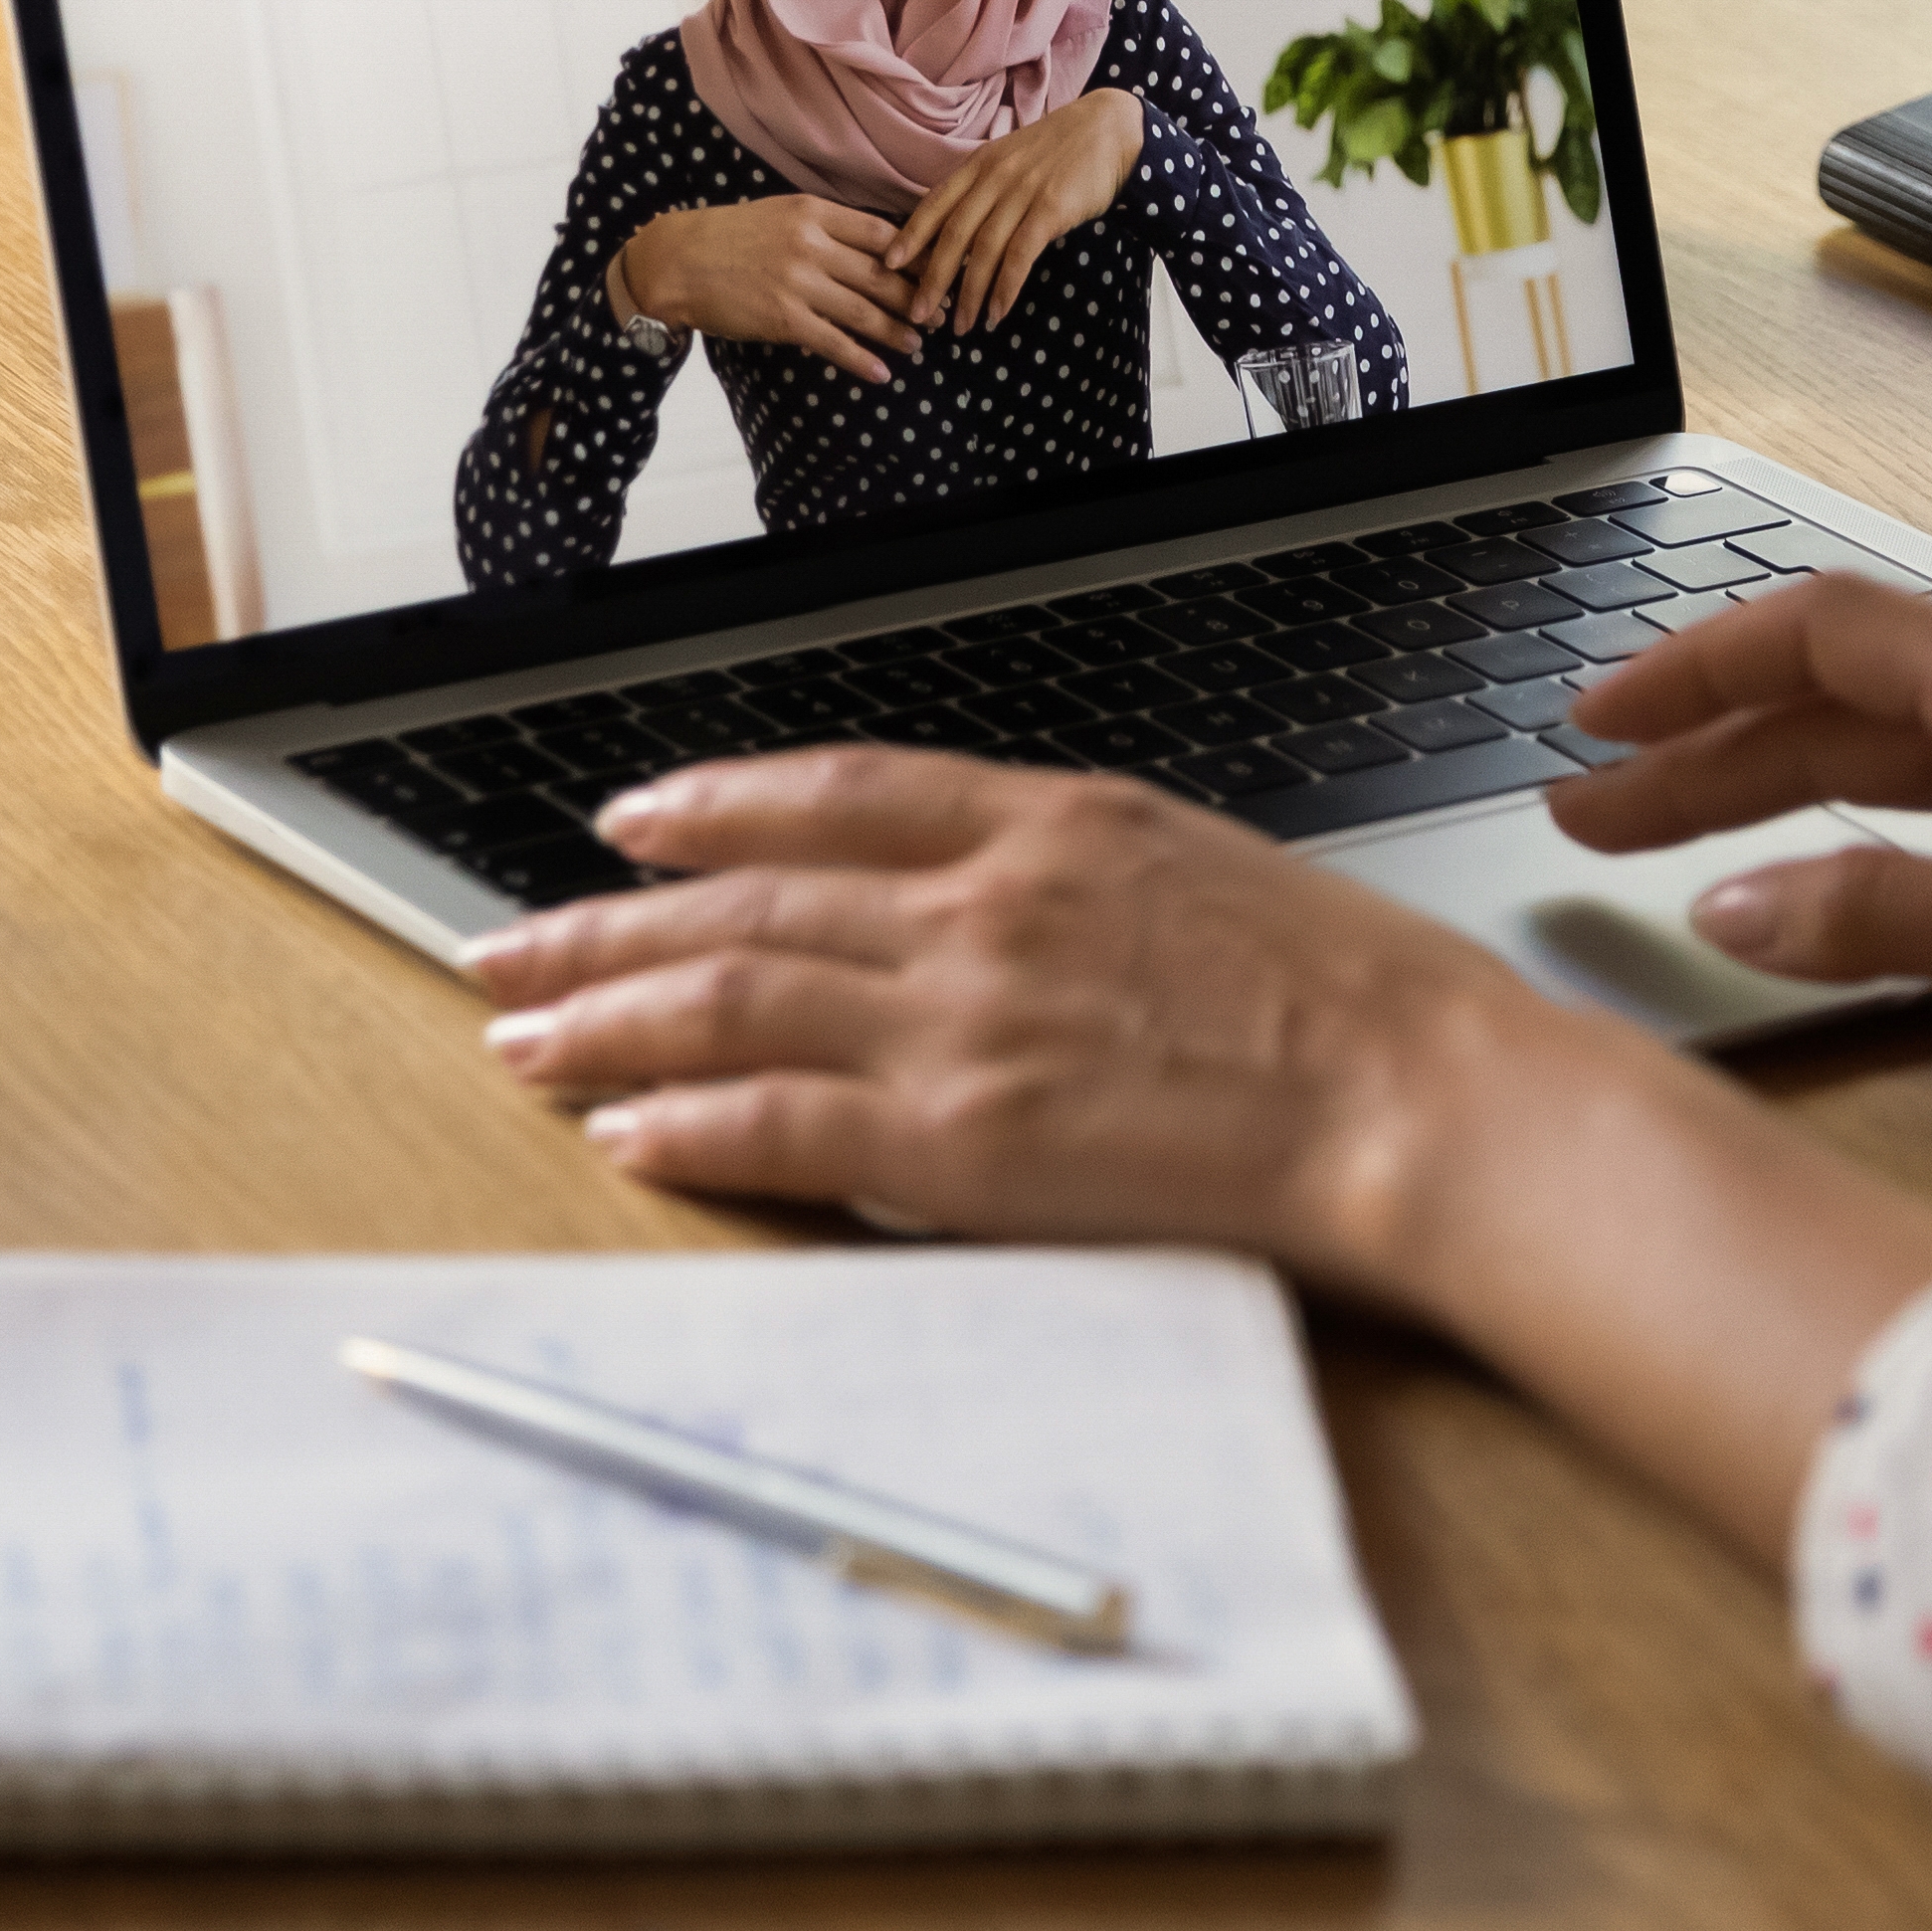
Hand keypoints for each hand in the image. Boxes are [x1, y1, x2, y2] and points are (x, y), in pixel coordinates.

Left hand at [473, 743, 1931, 1564]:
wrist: (1423, 1094)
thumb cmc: (1349, 998)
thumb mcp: (1198, 867)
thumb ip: (1066, 873)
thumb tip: (973, 903)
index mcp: (1047, 821)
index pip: (829, 793)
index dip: (711, 805)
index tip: (629, 821)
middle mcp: (983, 903)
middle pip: (745, 902)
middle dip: (607, 927)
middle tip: (509, 950)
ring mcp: (966, 1018)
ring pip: (733, 999)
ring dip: (610, 1017)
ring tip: (523, 1038)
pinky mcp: (966, 1138)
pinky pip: (783, 1124)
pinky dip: (690, 1124)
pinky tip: (622, 1132)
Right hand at [616, 196, 919, 380]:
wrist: (676, 262)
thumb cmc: (728, 237)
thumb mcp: (779, 213)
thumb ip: (824, 226)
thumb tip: (873, 245)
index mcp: (813, 212)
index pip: (882, 234)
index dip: (914, 256)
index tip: (933, 271)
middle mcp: (811, 244)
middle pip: (882, 274)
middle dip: (916, 297)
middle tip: (939, 314)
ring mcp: (798, 283)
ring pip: (864, 310)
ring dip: (896, 331)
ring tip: (916, 344)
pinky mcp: (783, 319)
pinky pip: (834, 342)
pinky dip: (861, 360)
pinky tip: (880, 373)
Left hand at [880, 88, 1145, 333]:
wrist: (1110, 129)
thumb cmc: (1060, 149)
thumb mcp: (1011, 158)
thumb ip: (984, 187)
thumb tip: (958, 231)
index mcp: (979, 164)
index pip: (934, 204)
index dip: (909, 236)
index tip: (888, 265)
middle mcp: (994, 177)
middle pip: (952, 235)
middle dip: (932, 279)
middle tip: (917, 313)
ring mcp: (1022, 192)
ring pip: (983, 251)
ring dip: (969, 293)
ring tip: (961, 326)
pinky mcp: (1051, 209)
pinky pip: (1019, 255)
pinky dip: (1004, 287)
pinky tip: (996, 311)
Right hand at [1554, 586, 1931, 1103]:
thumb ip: (1888, 917)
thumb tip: (1738, 906)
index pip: (1829, 638)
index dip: (1696, 672)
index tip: (1594, 727)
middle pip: (1864, 701)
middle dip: (1714, 752)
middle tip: (1593, 814)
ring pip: (1930, 754)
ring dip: (1795, 794)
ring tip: (1680, 847)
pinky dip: (1896, 833)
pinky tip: (1859, 882)